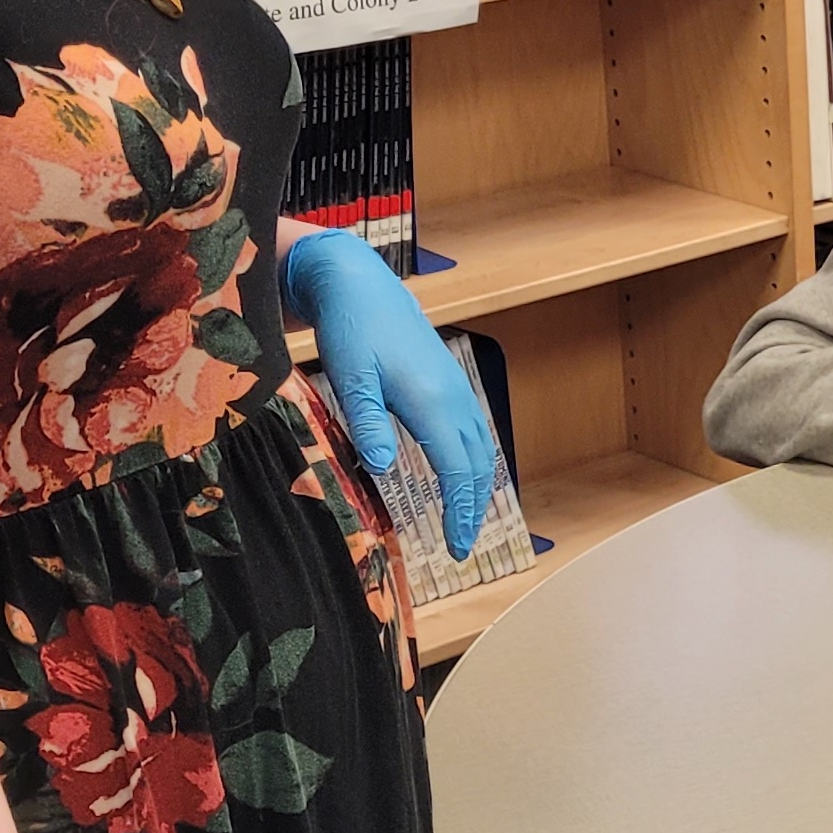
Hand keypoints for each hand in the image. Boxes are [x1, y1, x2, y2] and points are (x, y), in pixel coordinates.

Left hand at [284, 227, 496, 557]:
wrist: (361, 285)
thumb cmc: (352, 330)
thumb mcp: (350, 378)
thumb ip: (367, 423)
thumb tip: (382, 469)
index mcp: (432, 401)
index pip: (457, 469)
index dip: (458, 512)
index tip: (454, 547)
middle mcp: (453, 397)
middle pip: (479, 463)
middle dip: (474, 507)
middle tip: (460, 546)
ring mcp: (456, 387)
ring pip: (482, 446)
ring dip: (478, 486)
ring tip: (464, 518)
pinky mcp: (449, 382)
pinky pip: (474, 430)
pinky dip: (474, 461)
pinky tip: (460, 474)